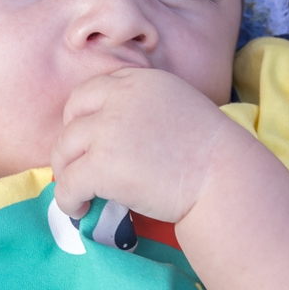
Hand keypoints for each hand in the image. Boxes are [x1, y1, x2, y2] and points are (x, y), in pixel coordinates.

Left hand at [51, 67, 232, 220]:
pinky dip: (67, 199)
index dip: (83, 116)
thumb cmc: (210, 153)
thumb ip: (143, 107)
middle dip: (69, 143)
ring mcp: (108, 130)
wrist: (224, 180)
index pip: (92, 90)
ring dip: (65, 172)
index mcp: (140, 81)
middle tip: (76, 166)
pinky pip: (68, 183)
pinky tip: (80, 208)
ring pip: (64, 149)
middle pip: (72, 115)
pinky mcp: (102, 165)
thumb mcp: (177, 107)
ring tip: (78, 192)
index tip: (88, 139)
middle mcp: (120, 98)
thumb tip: (108, 132)